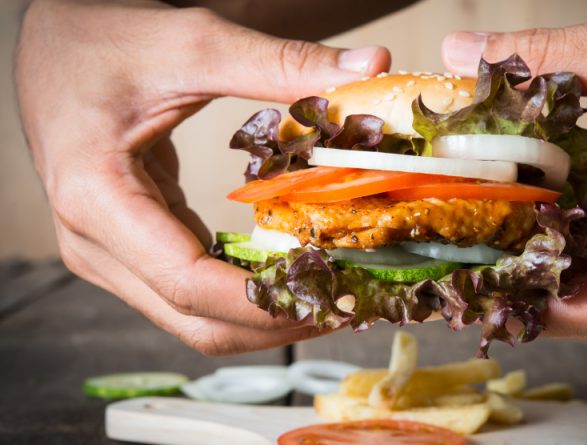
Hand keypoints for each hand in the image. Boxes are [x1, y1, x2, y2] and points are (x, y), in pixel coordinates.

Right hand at [15, 0, 389, 353]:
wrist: (55, 46)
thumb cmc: (104, 42)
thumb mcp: (194, 45)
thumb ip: (281, 64)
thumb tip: (370, 65)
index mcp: (97, 199)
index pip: (190, 283)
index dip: (268, 303)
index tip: (335, 295)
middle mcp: (94, 242)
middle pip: (196, 319)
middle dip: (278, 322)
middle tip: (349, 305)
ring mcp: (108, 252)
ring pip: (194, 317)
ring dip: (265, 316)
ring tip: (332, 295)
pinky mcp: (130, 248)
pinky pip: (192, 291)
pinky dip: (244, 292)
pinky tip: (291, 276)